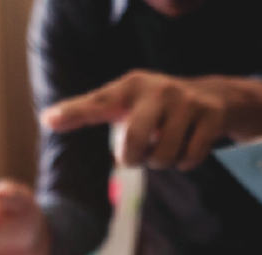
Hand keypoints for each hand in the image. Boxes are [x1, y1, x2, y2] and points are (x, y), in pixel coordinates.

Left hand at [41, 70, 261, 170]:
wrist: (214, 97)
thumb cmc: (156, 108)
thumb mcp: (126, 103)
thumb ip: (91, 112)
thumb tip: (47, 118)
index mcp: (130, 86)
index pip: (97, 103)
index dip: (74, 113)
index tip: (50, 120)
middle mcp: (157, 89)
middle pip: (133, 144)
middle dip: (134, 158)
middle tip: (140, 153)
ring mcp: (186, 102)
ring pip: (164, 157)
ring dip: (163, 162)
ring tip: (166, 145)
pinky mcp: (210, 117)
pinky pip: (189, 159)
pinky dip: (186, 162)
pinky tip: (187, 145)